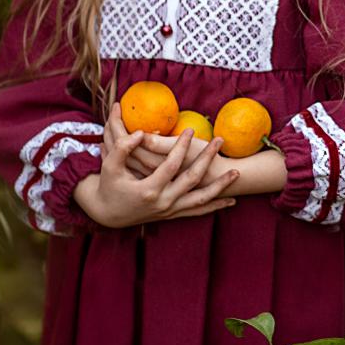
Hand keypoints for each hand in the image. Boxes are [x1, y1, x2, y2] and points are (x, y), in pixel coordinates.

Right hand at [76, 116, 237, 227]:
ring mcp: (169, 210)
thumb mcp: (110, 167)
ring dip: (220, 187)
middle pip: (192, 179)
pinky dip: (214, 206)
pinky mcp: (173, 215)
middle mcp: (163, 202)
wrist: (108, 214)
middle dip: (208, 159)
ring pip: (200, 199)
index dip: (181, 146)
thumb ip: (122, 149)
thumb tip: (140, 133)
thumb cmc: (109, 186)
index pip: (171, 164)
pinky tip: (230, 201)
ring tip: (236, 173)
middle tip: (219, 141)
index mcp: (148, 189)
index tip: (190, 130)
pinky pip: (197, 212)